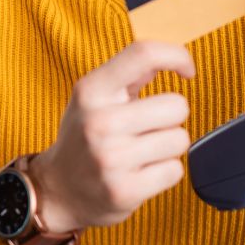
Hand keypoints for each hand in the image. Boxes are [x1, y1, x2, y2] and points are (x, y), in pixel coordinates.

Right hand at [30, 41, 195, 233]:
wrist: (57, 190)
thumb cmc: (83, 137)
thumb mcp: (94, 97)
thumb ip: (131, 74)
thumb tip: (176, 58)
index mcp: (91, 90)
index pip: (144, 54)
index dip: (176, 56)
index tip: (186, 70)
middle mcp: (100, 122)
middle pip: (177, 105)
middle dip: (170, 117)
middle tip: (147, 128)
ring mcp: (112, 159)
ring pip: (180, 140)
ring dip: (168, 147)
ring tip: (142, 152)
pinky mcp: (125, 191)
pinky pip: (175, 170)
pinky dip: (164, 172)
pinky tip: (141, 172)